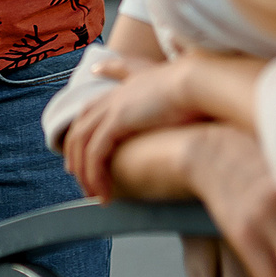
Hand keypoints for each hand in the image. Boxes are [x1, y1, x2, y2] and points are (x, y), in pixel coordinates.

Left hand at [61, 52, 206, 201]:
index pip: (91, 110)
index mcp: (124, 90)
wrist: (200, 82)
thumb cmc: (196, 90)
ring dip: (85, 173)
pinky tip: (105, 194)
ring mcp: (112, 107)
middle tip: (81, 179)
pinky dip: (95, 176)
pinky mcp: (117, 121)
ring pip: (82, 144)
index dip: (83, 131)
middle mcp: (113, 97)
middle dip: (75, 156)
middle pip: (80, 128)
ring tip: (94, 195)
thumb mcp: (174, 93)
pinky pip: (95, 154)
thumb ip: (161, 99)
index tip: (79, 151)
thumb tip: (164, 98)